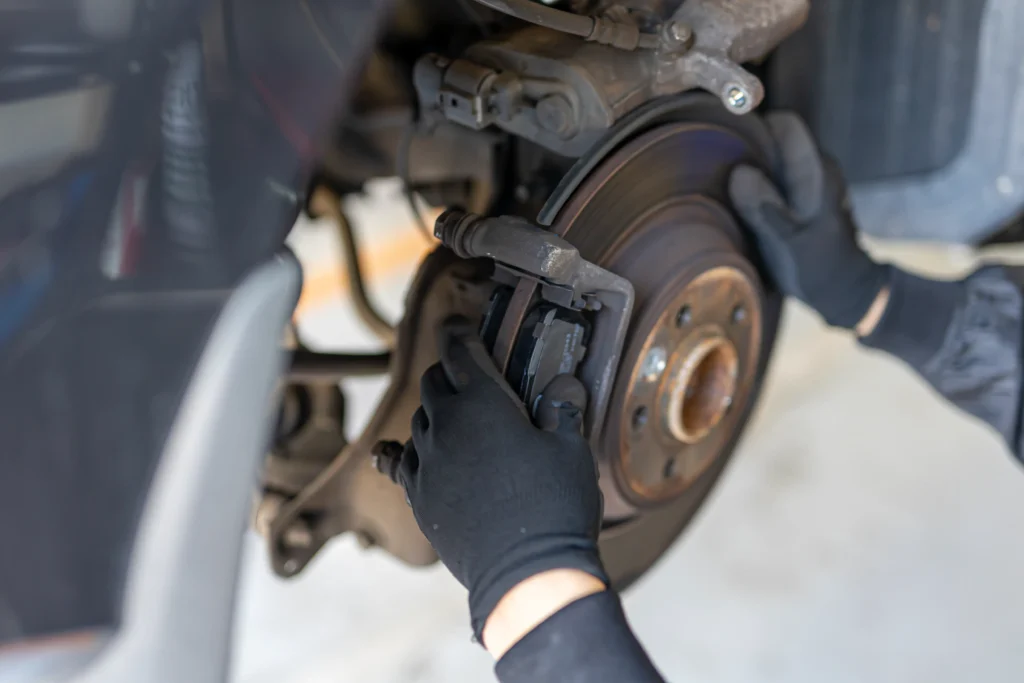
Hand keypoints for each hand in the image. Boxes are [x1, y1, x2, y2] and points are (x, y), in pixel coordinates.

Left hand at [396, 320, 606, 642]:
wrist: (526, 574)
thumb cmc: (554, 506)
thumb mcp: (571, 449)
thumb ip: (562, 409)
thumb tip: (564, 385)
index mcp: (482, 402)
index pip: (459, 350)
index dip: (458, 333)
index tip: (458, 326)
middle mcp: (445, 425)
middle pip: (434, 383)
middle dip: (450, 373)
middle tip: (471, 378)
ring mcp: (427, 462)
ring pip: (420, 420)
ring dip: (435, 413)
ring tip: (457, 420)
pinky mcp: (419, 497)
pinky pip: (401, 463)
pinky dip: (402, 452)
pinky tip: (393, 451)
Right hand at [728, 112, 889, 329]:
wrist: (844, 293)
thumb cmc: (820, 269)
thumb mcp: (789, 242)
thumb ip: (765, 208)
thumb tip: (739, 173)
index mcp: (816, 171)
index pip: (785, 124)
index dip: (755, 125)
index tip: (725, 139)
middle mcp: (813, 169)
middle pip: (773, 140)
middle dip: (744, 148)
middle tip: (712, 168)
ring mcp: (806, 183)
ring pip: (770, 161)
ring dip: (746, 169)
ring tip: (718, 186)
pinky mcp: (797, 200)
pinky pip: (770, 180)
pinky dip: (752, 186)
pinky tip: (734, 204)